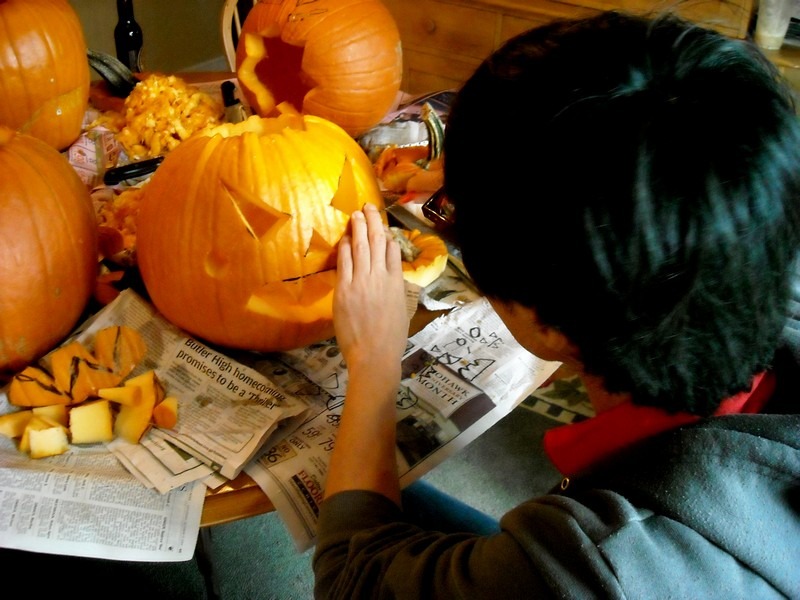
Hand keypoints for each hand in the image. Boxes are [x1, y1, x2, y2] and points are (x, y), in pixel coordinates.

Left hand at [334, 204, 408, 374]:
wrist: (374, 355)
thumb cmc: (390, 339)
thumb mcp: (400, 311)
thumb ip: (395, 291)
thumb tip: (390, 278)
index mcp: (397, 284)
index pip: (393, 252)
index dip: (387, 236)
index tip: (383, 227)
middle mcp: (381, 278)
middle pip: (377, 243)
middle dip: (373, 222)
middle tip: (368, 207)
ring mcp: (362, 282)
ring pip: (362, 248)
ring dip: (359, 229)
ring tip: (356, 214)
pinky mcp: (345, 290)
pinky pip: (345, 263)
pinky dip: (347, 248)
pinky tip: (346, 238)